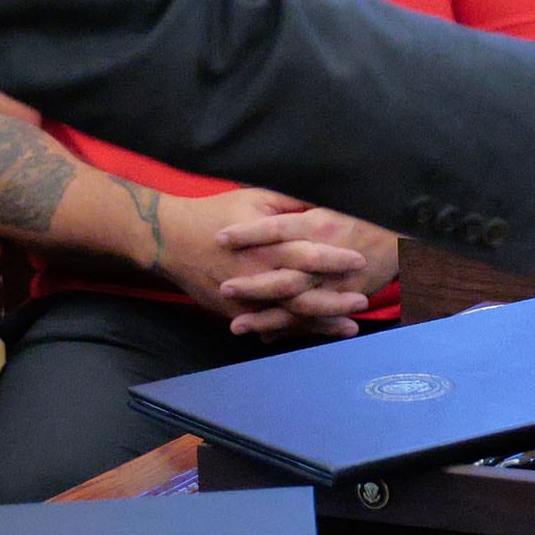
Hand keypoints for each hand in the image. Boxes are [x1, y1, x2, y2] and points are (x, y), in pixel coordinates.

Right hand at [142, 189, 371, 340]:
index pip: (309, 253)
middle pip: (305, 292)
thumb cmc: (216, 212)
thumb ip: (290, 202)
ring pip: (290, 316)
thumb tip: (321, 202)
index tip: (361, 260)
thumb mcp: (255, 197)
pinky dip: (293, 333)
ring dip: (322, 324)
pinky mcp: (236, 312)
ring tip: (350, 328)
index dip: (336, 259)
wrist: (171, 238)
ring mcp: (247, 298)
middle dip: (336, 300)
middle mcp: (260, 274)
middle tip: (364, 300)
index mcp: (267, 244)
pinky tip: (316, 336)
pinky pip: (269, 326)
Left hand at [210, 204, 398, 340]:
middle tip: (224, 288)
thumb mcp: (330, 201)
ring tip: (237, 326)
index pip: (278, 228)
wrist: (402, 235)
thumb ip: (298, 203)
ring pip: (297, 305)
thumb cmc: (361, 214)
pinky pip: (315, 319)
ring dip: (267, 318)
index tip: (220, 237)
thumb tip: (265, 200)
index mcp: (320, 225)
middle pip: (284, 274)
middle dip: (253, 285)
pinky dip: (291, 330)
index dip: (249, 233)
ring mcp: (336, 283)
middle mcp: (326, 257)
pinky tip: (266, 336)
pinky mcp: (345, 300)